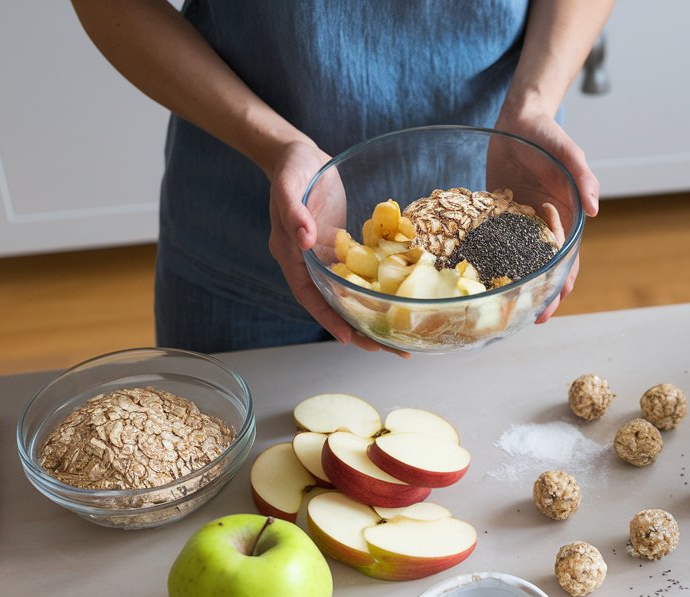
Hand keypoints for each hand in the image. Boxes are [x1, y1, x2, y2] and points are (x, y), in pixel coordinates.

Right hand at [266, 140, 408, 356]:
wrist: (300, 156)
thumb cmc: (291, 168)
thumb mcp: (289, 184)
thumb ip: (293, 211)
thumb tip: (305, 238)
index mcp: (291, 254)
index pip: (309, 295)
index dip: (328, 318)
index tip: (349, 339)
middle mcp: (309, 262)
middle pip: (333, 304)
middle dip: (359, 328)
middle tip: (389, 349)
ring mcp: (327, 257)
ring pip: (349, 294)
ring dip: (371, 314)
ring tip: (400, 337)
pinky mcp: (343, 248)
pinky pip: (361, 274)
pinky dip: (377, 288)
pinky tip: (400, 300)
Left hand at [492, 110, 597, 322]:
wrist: (519, 119)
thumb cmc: (548, 135)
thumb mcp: (569, 153)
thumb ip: (583, 178)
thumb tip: (594, 210)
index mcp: (567, 215)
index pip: (569, 256)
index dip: (564, 280)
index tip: (557, 300)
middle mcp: (545, 223)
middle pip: (546, 265)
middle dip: (542, 292)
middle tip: (532, 318)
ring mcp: (521, 221)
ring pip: (521, 259)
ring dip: (518, 282)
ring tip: (508, 304)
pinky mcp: (499, 214)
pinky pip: (496, 241)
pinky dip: (493, 260)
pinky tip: (482, 277)